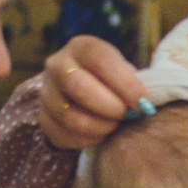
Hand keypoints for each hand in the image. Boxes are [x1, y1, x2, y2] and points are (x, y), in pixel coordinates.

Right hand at [37, 36, 147, 151]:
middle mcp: (57, 65)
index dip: (125, 83)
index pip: (100, 60)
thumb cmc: (111, 82)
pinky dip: (87, 140)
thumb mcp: (124, 72)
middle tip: (126, 115)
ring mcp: (46, 92)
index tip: (144, 103)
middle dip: (109, 106)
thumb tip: (144, 104)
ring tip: (114, 126)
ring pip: (69, 116)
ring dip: (100, 126)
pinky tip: (101, 135)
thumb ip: (134, 84)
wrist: (84, 94)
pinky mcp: (43, 118)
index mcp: (81, 47)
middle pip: (78, 87)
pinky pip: (63, 135)